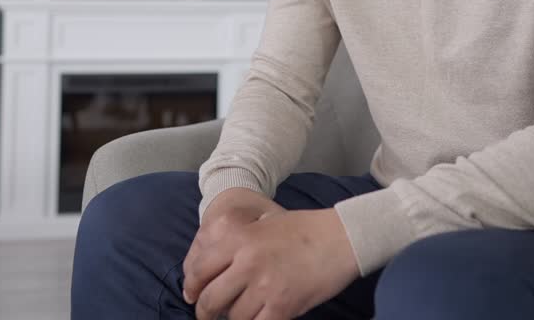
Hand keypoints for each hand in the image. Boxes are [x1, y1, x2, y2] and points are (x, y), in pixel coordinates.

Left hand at [183, 207, 359, 319]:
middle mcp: (247, 263)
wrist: (341, 237)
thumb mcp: (263, 223)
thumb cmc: (305, 229)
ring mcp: (264, 286)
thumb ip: (236, 242)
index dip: (192, 287)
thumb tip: (212, 267)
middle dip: (206, 312)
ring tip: (241, 315)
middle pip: (210, 299)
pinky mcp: (282, 306)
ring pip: (234, 317)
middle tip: (208, 315)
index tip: (192, 295)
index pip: (199, 270)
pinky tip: (259, 319)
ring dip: (234, 319)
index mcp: (239, 239)